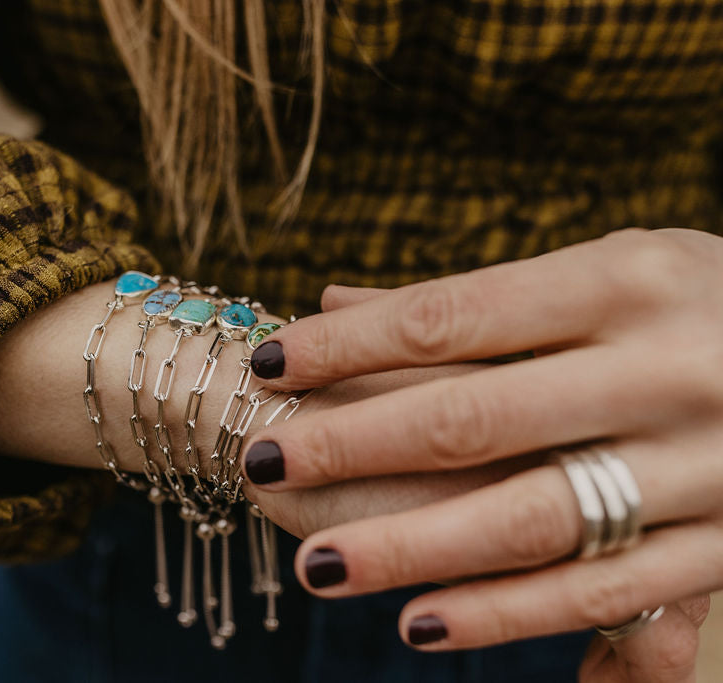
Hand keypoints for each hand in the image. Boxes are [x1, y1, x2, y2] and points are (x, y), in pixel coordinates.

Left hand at [239, 228, 722, 671]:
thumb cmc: (697, 304)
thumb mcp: (607, 271)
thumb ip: (472, 301)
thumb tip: (331, 304)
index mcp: (627, 279)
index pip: (450, 316)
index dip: (347, 345)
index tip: (269, 364)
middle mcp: (667, 367)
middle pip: (473, 418)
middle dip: (352, 444)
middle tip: (261, 458)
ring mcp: (705, 463)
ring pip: (530, 520)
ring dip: (411, 550)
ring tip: (319, 569)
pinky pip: (603, 590)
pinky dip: (508, 614)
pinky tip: (421, 624)